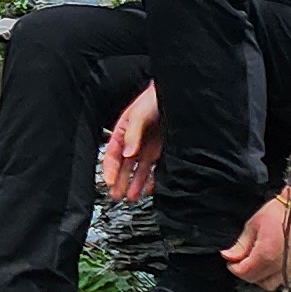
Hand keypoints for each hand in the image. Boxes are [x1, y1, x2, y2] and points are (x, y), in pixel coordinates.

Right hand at [99, 84, 160, 204]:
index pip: (112, 153)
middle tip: (117, 195)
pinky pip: (153, 167)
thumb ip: (132, 133)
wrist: (180, 93)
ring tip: (131, 197)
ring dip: (133, 183)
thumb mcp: (139, 112)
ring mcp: (148, 144)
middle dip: (119, 180)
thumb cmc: (156, 97)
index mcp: (124, 129)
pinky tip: (148, 188)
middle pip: (124, 164)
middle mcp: (135, 139)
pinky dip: (150, 178)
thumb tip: (127, 153)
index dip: (110, 168)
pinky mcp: (161, 149)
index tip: (110, 182)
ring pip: (138, 168)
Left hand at [224, 190, 290, 290]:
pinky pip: (281, 281)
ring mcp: (289, 268)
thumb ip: (240, 245)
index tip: (229, 259)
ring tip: (253, 264)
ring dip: (258, 278)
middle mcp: (278, 266)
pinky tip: (266, 266)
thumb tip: (228, 256)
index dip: (233, 267)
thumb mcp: (252, 226)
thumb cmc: (278, 214)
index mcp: (265, 255)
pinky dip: (271, 278)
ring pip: (269, 285)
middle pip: (255, 280)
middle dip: (244, 273)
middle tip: (238, 260)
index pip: (244, 272)